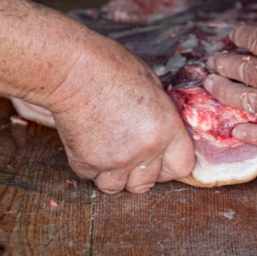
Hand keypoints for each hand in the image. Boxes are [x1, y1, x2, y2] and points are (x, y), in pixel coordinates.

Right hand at [21, 33, 194, 193]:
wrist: (74, 72)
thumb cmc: (112, 68)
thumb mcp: (153, 86)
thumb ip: (161, 116)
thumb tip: (163, 130)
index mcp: (166, 129)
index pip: (182, 167)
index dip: (173, 164)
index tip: (164, 159)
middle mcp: (144, 150)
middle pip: (149, 183)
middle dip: (143, 172)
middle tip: (133, 155)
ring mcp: (114, 160)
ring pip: (118, 187)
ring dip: (115, 175)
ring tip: (110, 152)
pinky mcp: (86, 163)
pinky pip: (92, 177)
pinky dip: (92, 167)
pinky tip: (90, 144)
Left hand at [204, 0, 256, 145]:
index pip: (255, 40)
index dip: (242, 35)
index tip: (233, 34)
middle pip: (245, 71)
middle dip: (225, 64)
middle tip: (210, 62)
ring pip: (249, 101)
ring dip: (227, 93)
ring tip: (211, 87)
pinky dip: (253, 136)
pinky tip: (236, 133)